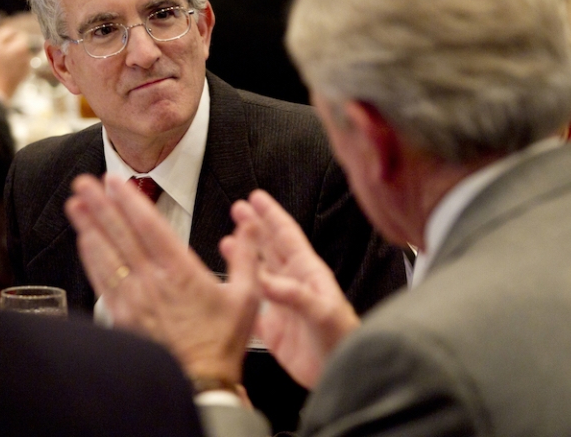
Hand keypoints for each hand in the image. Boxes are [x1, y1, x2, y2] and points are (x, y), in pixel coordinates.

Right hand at [0, 25, 31, 100]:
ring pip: (15, 56)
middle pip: (16, 46)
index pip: (17, 34)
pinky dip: (8, 67)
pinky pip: (15, 67)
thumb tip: (9, 29)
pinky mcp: (22, 77)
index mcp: (22, 47)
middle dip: (4, 47)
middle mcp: (28, 56)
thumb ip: (2, 33)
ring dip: (5, 57)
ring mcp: (26, 67)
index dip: (5, 37)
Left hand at [65, 174, 260, 385]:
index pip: (149, 226)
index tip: (115, 181)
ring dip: (89, 226)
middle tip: (85, 183)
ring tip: (75, 204)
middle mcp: (152, 282)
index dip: (130, 201)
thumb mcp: (247, 297)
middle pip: (120, 235)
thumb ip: (247, 256)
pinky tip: (84, 242)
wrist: (199, 383)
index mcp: (181, 272)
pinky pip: (101, 280)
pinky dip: (91, 257)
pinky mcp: (122, 316)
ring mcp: (134, 299)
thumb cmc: (221, 344)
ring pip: (106, 254)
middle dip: (100, 205)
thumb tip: (249, 225)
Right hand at [230, 190, 359, 388]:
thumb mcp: (322, 311)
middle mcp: (293, 284)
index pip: (287, 236)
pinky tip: (229, 288)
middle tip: (238, 209)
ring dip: (244, 255)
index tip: (257, 198)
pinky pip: (252, 306)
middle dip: (255, 227)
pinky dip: (240, 295)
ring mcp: (283, 305)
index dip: (271, 215)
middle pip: (270, 247)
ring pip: (259, 272)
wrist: (340, 373)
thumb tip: (263, 278)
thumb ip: (294, 294)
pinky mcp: (274, 329)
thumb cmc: (342, 339)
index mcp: (308, 273)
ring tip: (228, 241)